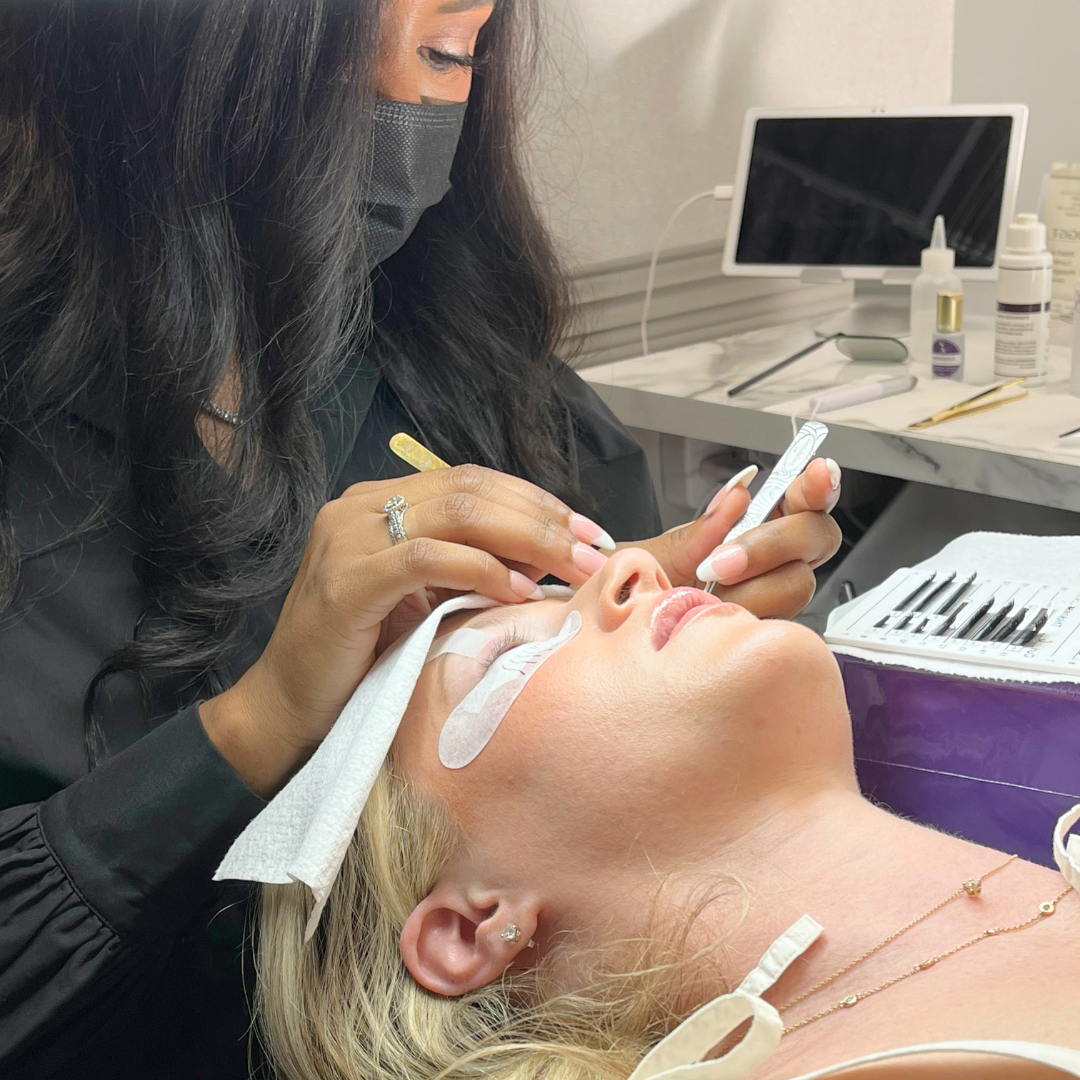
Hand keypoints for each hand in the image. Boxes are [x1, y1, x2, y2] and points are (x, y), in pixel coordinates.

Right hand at [199, 465, 615, 794]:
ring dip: (527, 537)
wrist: (286, 710)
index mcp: (378, 502)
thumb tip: (543, 559)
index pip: (471, 481)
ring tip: (571, 568)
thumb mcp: (421, 599)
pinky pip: (427, 557)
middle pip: (471, 489)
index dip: (536, 500)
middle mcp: (360, 506)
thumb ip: (464, 567)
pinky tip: (518, 591)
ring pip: (456, 511)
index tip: (589, 532)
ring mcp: (348, 538)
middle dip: (543, 517)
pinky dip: (482, 569)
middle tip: (594, 549)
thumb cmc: (361, 659)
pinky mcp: (346, 580)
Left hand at [631, 458, 842, 618]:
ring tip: (704, 596)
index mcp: (751, 526)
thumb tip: (738, 496)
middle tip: (720, 562)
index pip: (802, 499)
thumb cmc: (640, 592)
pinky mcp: (768, 634)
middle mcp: (772, 561)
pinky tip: (712, 617)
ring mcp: (774, 598)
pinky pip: (775, 626)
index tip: (819, 473)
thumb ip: (699, 530)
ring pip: (796, 584)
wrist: (618, 638)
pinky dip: (741, 619)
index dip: (818, 485)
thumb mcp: (658, 555)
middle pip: (816, 538)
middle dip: (772, 543)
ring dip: (750, 589)